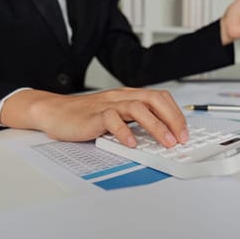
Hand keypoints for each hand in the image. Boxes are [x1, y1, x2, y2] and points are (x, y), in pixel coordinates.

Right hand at [0, 87, 188, 147]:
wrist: (55, 112)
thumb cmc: (85, 116)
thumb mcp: (115, 115)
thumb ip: (134, 121)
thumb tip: (160, 135)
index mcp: (128, 96)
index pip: (159, 97)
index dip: (175, 113)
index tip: (184, 132)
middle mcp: (120, 97)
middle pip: (153, 99)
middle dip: (172, 118)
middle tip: (180, 138)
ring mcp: (107, 105)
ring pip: (137, 108)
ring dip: (156, 126)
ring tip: (165, 142)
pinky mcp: (93, 116)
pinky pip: (111, 120)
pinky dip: (124, 132)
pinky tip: (132, 143)